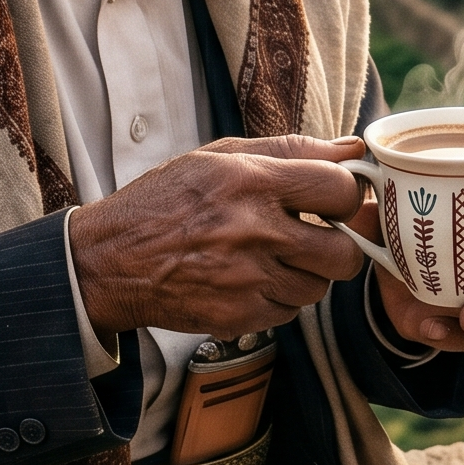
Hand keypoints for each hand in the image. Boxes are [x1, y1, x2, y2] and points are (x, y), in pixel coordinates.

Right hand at [69, 134, 369, 338]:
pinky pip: (289, 313)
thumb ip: (291, 150)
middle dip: (340, 246)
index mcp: (253, 181)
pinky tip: (252, 279)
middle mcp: (254, 231)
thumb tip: (353, 148)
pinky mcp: (239, 316)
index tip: (335, 201)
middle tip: (319, 237)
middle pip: (344, 253)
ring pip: (319, 288)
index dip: (348, 197)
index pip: (341, 190)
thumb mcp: (221, 157)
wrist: (110, 260)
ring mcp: (247, 279)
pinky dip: (279, 298)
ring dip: (307, 274)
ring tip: (275, 257)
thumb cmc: (165, 201)